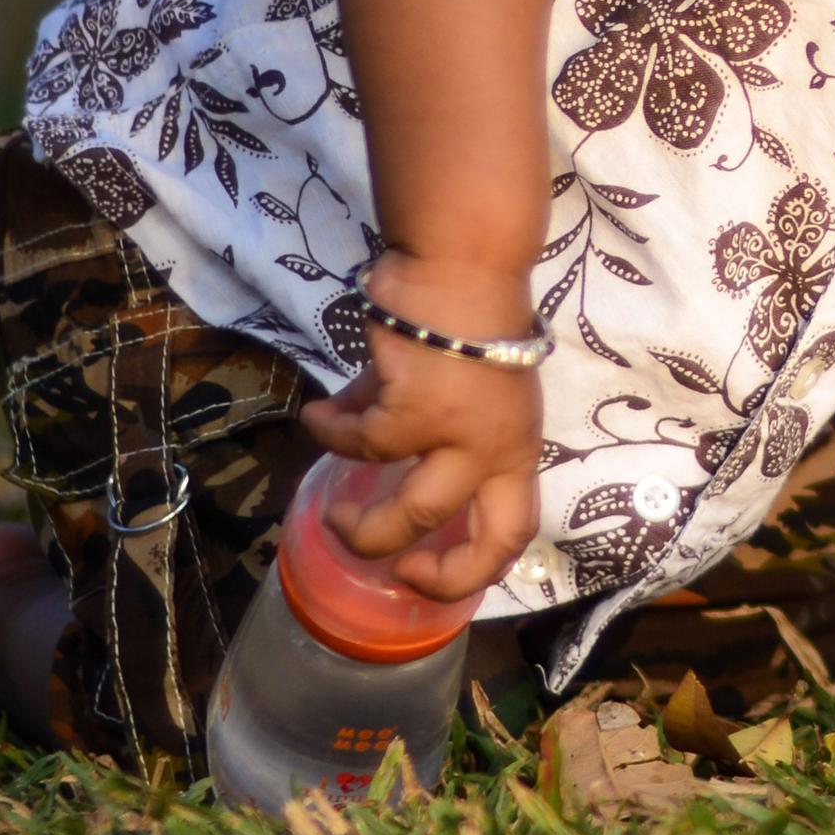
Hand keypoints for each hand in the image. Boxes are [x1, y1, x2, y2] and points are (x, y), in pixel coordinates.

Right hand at [297, 264, 544, 601]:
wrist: (461, 263)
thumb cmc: (464, 318)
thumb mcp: (458, 386)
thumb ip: (410, 421)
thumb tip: (345, 437)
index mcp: (515, 445)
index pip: (515, 529)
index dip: (475, 569)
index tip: (424, 570)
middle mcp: (498, 447)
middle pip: (479, 541)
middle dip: (429, 571)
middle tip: (383, 558)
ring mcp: (462, 433)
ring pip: (412, 512)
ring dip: (361, 525)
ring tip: (332, 511)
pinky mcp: (418, 407)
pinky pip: (362, 442)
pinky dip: (333, 434)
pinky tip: (318, 417)